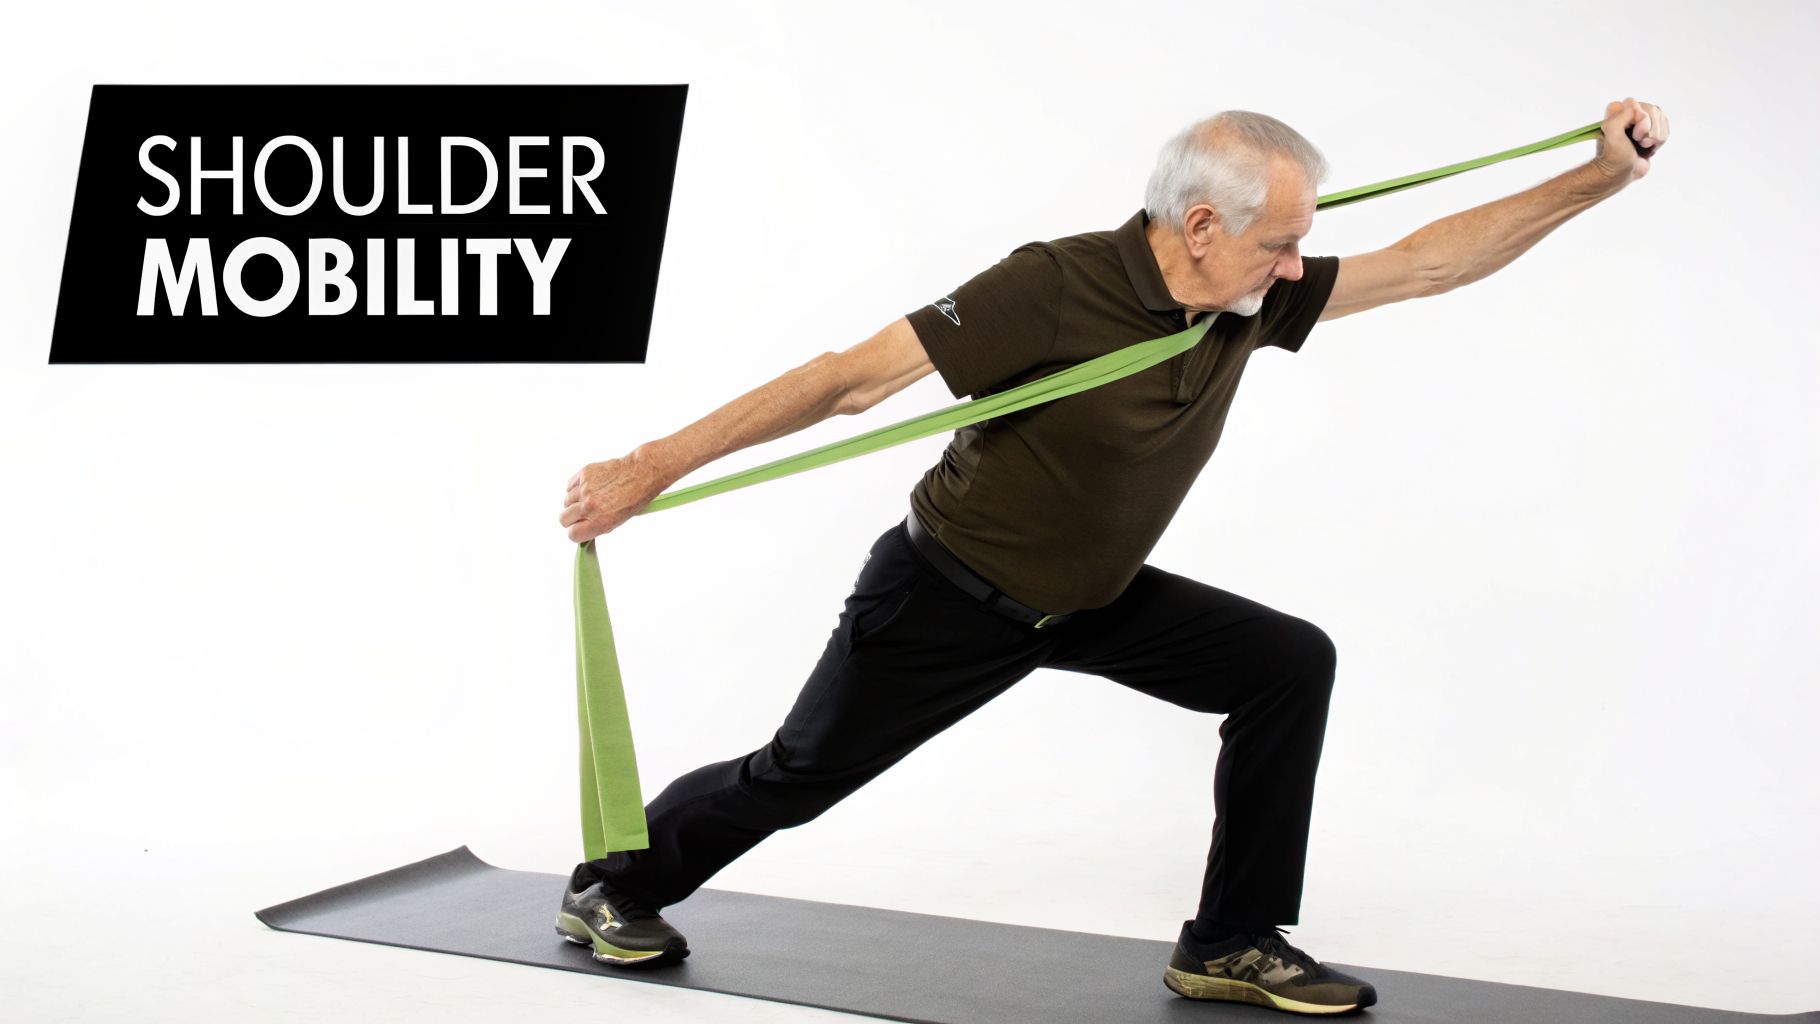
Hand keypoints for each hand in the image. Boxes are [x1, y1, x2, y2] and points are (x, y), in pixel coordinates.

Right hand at [560, 442, 676, 543]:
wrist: (642, 473)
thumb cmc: (635, 497)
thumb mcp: (618, 520)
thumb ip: (598, 526)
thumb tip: (583, 529)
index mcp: (600, 521)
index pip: (573, 534)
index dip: (575, 532)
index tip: (579, 529)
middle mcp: (590, 506)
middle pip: (563, 519)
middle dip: (571, 519)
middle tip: (580, 515)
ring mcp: (585, 489)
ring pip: (566, 501)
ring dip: (574, 502)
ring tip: (589, 498)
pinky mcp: (584, 474)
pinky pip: (570, 485)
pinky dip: (575, 487)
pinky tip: (588, 487)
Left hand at [1590, 96, 1669, 190]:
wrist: (1619, 175)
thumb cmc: (1614, 157)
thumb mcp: (1611, 133)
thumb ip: (1622, 116)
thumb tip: (1640, 112)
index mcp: (1616, 111)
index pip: (1635, 104)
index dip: (1639, 119)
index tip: (1632, 135)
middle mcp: (1629, 113)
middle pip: (1653, 110)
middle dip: (1649, 130)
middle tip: (1637, 142)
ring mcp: (1642, 121)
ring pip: (1661, 119)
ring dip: (1655, 137)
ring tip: (1642, 146)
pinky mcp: (1651, 131)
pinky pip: (1665, 128)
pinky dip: (1659, 141)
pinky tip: (1648, 148)